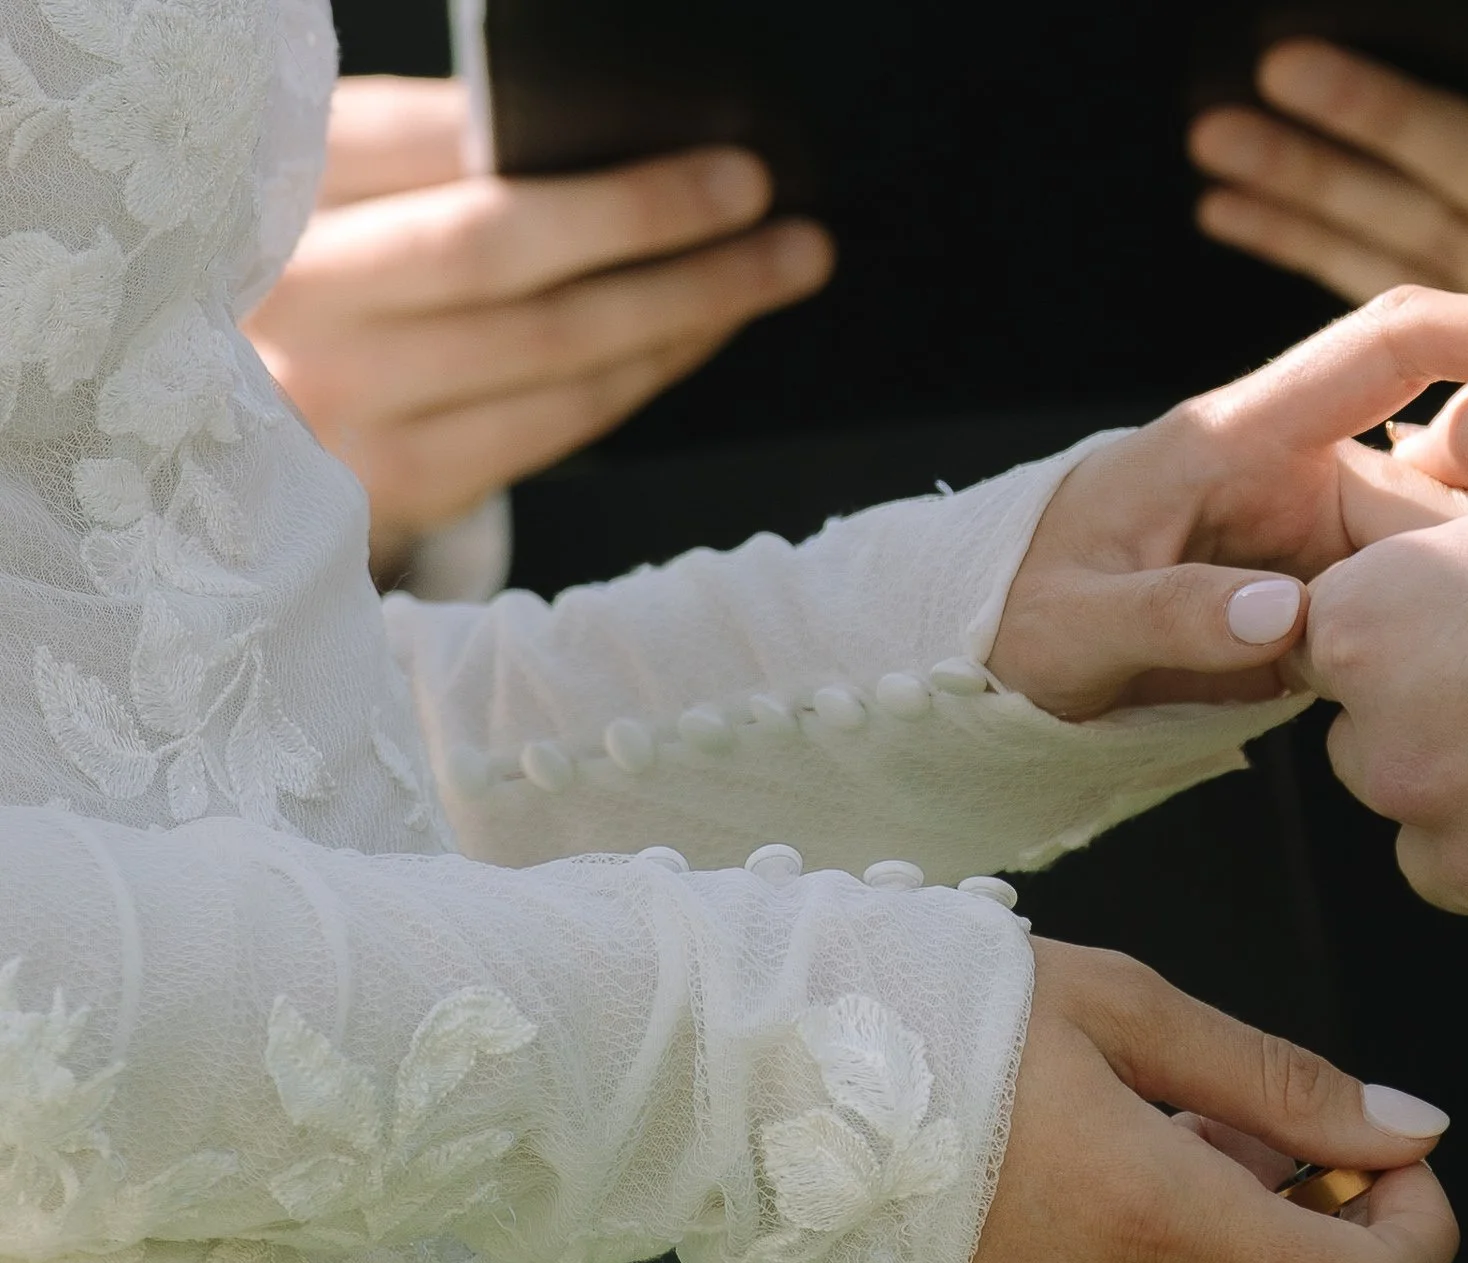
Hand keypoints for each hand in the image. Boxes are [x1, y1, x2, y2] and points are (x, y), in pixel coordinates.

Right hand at [244, 77, 833, 578]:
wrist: (234, 435)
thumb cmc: (322, 285)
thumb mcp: (337, 202)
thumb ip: (434, 166)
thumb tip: (617, 145)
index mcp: (260, 193)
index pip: (419, 141)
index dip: (552, 129)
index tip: (674, 122)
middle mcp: (287, 298)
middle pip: (494, 247)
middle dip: (642, 214)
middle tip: (753, 189)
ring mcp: (337, 401)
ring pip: (550, 345)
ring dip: (684, 300)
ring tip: (779, 261)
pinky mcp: (395, 482)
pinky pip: (558, 422)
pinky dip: (649, 369)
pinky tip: (707, 329)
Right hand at [932, 940, 1456, 1262]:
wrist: (755, 1067)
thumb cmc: (933, 1008)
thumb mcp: (1126, 1006)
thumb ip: (1281, 1080)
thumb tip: (1409, 1130)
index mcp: (1148, 1212)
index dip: (1419, 1237)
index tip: (1395, 1161)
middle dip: (1356, 1255)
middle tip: (1314, 1153)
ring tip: (1202, 1146)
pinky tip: (1135, 1184)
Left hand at [989, 285, 1467, 719]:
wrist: (991, 660)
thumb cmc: (1014, 619)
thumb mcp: (1069, 627)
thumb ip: (1170, 618)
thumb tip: (1288, 617)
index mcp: (1242, 436)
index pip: (1395, 344)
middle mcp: (1298, 474)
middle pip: (1445, 484)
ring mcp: (1320, 542)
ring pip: (1443, 565)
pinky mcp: (1329, 606)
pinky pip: (1411, 619)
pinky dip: (1447, 655)